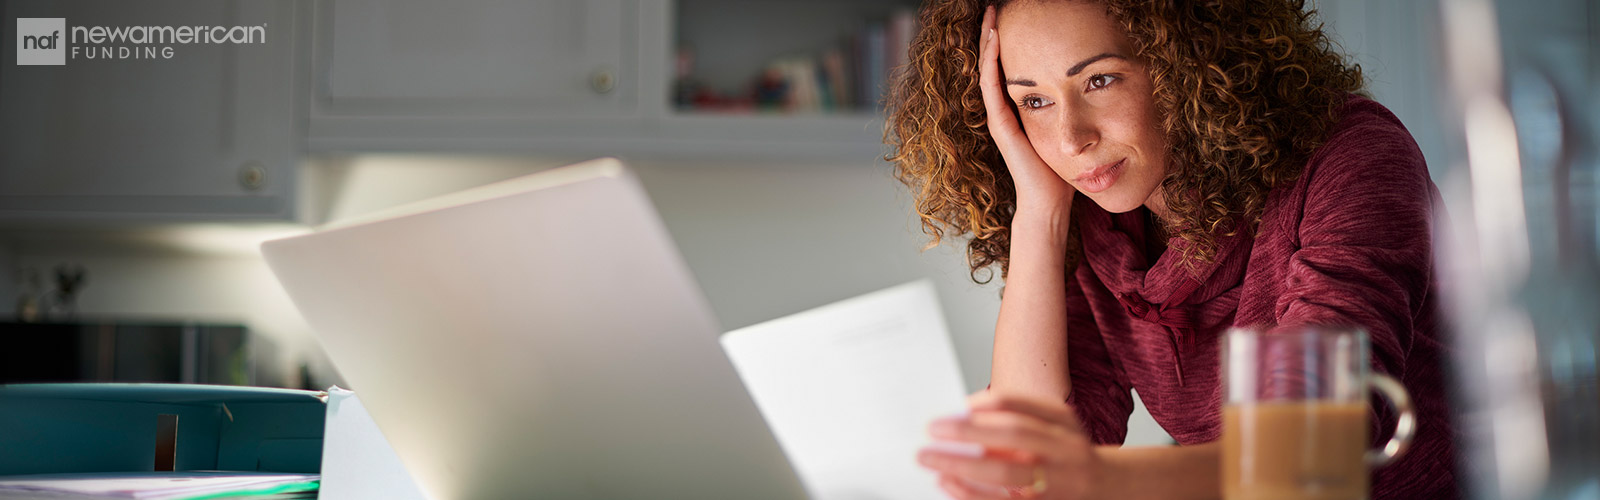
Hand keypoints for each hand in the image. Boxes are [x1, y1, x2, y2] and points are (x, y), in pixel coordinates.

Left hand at [918, 392, 1100, 498]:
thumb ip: (1018, 414)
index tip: (955, 406)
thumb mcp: (1055, 425)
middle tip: (933, 429)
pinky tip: (949, 482)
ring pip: (1007, 475)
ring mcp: (1056, 484)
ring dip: (964, 465)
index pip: (1022, 407)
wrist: (1106, 488)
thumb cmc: (1068, 453)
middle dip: (969, 431)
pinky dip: (971, 493)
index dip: (986, 405)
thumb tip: (967, 409)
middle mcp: (1064, 453)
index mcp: (1063, 425)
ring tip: (932, 459)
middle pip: (1014, 437)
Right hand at [978, 6, 1074, 211]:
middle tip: (995, 7)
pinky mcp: (1001, 125)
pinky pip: (991, 86)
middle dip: (993, 34)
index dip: (1006, 43)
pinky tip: (994, 40)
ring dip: (987, 41)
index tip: (1011, 18)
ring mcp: (999, 118)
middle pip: (993, 64)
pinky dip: (991, 62)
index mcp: (1017, 111)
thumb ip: (1067, 111)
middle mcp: (1004, 112)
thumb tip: (1089, 87)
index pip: (1007, 69)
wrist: (1049, 202)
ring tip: (991, 16)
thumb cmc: (1060, 173)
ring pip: (987, 70)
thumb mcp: (1065, 131)